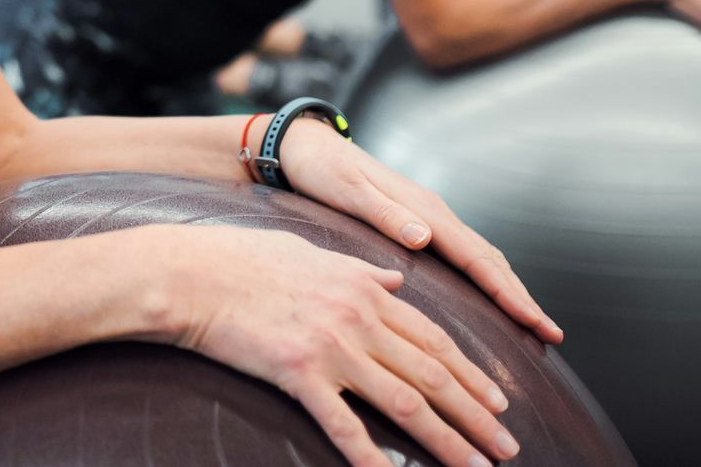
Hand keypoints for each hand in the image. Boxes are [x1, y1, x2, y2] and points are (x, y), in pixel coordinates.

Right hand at [167, 223, 519, 466]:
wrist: (194, 273)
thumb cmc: (245, 259)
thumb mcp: (313, 253)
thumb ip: (361, 268)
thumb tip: (396, 277)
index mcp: (365, 288)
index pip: (433, 337)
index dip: (471, 373)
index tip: (498, 401)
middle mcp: (359, 318)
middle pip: (432, 373)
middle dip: (476, 414)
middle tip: (506, 445)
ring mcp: (331, 348)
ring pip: (406, 402)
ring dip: (448, 441)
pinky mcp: (298, 373)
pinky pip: (344, 425)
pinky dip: (372, 457)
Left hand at [278, 118, 561, 344]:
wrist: (304, 145)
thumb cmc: (322, 170)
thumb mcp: (347, 191)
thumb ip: (384, 214)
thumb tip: (424, 238)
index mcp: (423, 210)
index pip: (477, 259)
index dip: (508, 293)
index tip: (536, 323)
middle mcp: (433, 213)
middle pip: (489, 260)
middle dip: (521, 297)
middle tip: (551, 334)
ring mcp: (427, 216)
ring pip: (480, 257)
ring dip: (508, 288)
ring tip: (531, 322)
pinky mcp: (416, 220)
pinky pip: (463, 255)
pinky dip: (485, 277)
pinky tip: (488, 296)